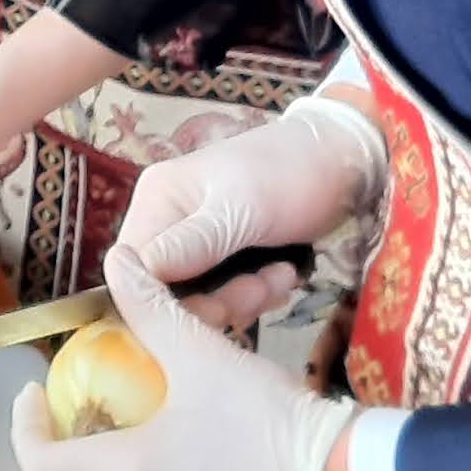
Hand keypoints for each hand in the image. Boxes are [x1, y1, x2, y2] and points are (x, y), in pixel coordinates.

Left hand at [12, 248, 360, 470]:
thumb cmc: (266, 421)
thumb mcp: (203, 354)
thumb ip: (150, 308)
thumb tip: (117, 261)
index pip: (38, 466)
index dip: (24, 426)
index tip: (36, 390)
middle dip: (57, 448)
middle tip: (70, 404)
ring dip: (100, 464)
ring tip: (120, 414)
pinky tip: (170, 440)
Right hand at [117, 97, 387, 335]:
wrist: (343, 160)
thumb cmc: (290, 174)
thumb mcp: (241, 210)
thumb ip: (189, 245)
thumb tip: (127, 277)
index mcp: (157, 201)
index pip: (135, 270)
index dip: (166, 302)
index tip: (217, 311)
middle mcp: (167, 221)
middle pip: (166, 289)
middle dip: (215, 301)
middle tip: (261, 291)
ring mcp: (197, 239)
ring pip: (199, 296)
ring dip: (242, 298)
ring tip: (281, 278)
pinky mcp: (226, 254)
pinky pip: (224, 291)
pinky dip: (253, 293)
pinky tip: (283, 277)